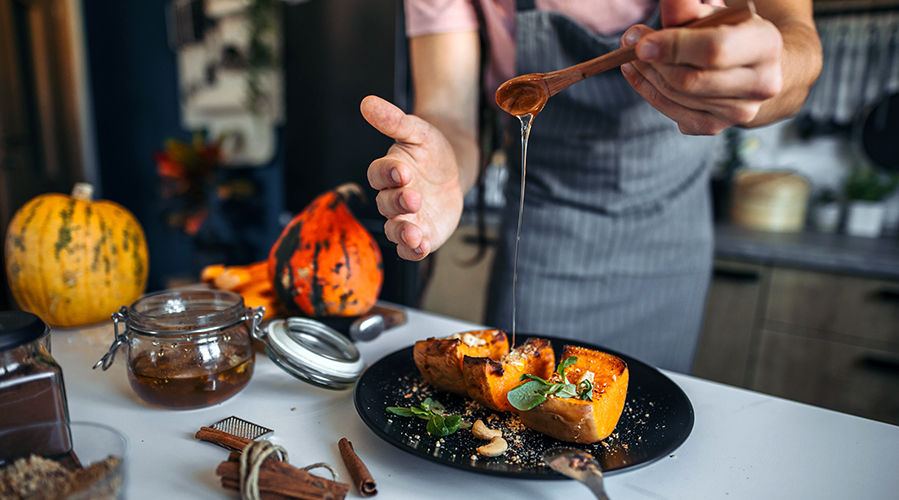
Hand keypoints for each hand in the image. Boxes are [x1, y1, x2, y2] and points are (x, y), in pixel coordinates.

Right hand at [360, 95, 463, 260]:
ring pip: (396, 230)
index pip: (378, 174)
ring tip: (414, 234)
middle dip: (399, 203)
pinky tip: (421, 248)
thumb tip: (367, 102)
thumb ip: (394, 121)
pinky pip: (411, 248)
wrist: (452, 167)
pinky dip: (413, 250)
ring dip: (403, 233)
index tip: (402, 170)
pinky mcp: (422, 234)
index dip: (388, 173)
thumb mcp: (418, 130)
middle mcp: (392, 197)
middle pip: (387, 204)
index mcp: (388, 171)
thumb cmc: (430, 148)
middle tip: (414, 197)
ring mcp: (406, 218)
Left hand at [620, 0, 783, 134]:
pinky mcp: (716, 126)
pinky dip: (648, 91)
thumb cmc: (728, 32)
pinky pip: (671, 112)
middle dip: (653, 61)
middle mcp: (760, 84)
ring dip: (646, 74)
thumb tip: (666, 1)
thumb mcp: (713, 14)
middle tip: (629, 40)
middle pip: (690, 80)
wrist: (754, 68)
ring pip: (676, 96)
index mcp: (765, 45)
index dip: (674, 47)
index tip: (642, 42)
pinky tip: (637, 73)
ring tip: (631, 54)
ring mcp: (739, 111)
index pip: (714, 50)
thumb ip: (688, 9)